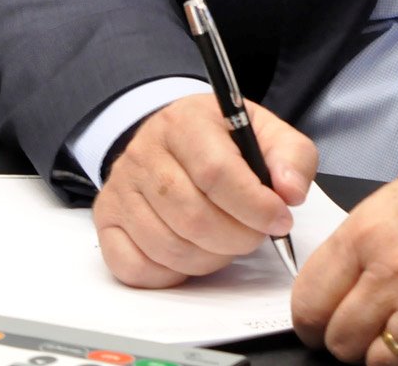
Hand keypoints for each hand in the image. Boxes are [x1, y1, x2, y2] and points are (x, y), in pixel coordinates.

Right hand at [92, 94, 317, 287]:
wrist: (175, 137)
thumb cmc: (224, 140)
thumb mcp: (265, 133)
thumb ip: (291, 157)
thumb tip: (290, 192)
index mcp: (185, 122)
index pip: (216, 173)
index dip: (255, 206)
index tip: (280, 219)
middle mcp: (144, 152)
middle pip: (193, 216)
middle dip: (238, 237)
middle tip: (257, 235)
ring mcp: (120, 188)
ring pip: (167, 247)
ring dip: (211, 258)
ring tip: (229, 242)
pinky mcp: (106, 219)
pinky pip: (134, 267)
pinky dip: (172, 274)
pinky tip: (194, 253)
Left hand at [292, 132, 397, 365]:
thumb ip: (362, 247)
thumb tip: (333, 290)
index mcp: (369, 232)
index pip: (310, 303)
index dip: (313, 321)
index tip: (322, 325)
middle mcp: (397, 270)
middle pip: (342, 341)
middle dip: (352, 339)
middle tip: (373, 324)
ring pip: (383, 363)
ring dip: (393, 352)